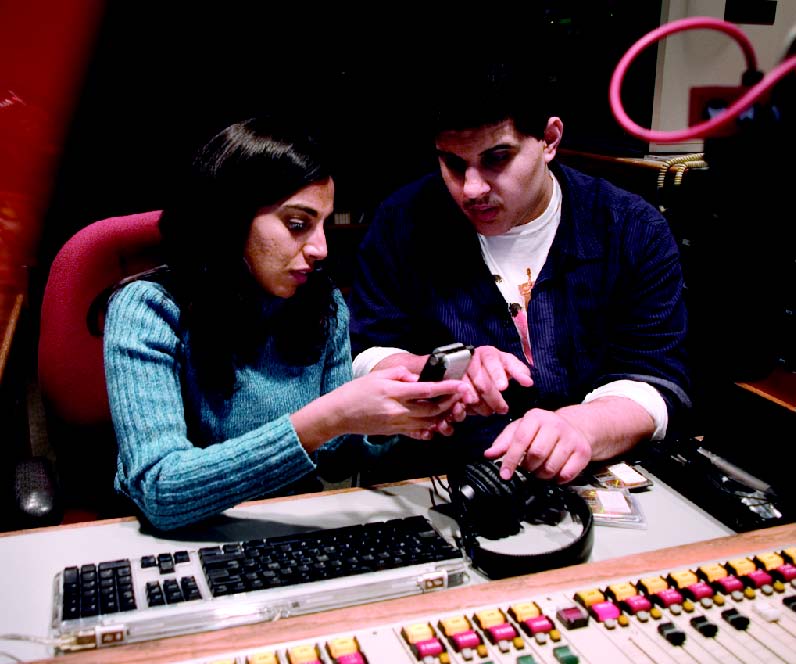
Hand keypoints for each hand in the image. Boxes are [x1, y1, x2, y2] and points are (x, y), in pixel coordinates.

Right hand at [331, 366, 468, 438]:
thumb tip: (417, 378)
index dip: (446, 388)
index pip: (426, 390)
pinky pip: (417, 432)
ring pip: (427, 423)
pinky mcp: (394, 432)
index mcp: (393, 392)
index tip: (460, 385)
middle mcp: (397, 410)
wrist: (339, 414)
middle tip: (460, 396)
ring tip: (452, 408)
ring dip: (443, 417)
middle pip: (431, 410)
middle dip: (449, 404)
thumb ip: (399, 374)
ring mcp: (396, 423)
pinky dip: (430, 429)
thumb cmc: (355, 391)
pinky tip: (437, 424)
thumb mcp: (377, 376)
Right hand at [462, 346, 532, 415]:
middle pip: (482, 383)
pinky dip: (465, 408)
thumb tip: (529, 382)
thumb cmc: (496, 365)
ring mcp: (459, 374)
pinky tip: (473, 411)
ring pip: (469, 393)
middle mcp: (471, 362)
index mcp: (487, 354)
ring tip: (490, 411)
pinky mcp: (452, 387)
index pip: (492, 362)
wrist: (474, 365)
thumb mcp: (509, 364)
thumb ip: (519, 371)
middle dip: (493, 398)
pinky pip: (457, 400)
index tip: (504, 387)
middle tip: (503, 409)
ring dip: (481, 406)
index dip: (497, 375)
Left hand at [483, 408, 592, 483]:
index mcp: (535, 417)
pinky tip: (555, 472)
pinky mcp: (583, 451)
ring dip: (542, 475)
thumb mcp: (520, 429)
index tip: (504, 474)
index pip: (520, 439)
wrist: (575, 427)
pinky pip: (567, 474)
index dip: (511, 459)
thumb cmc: (541, 430)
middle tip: (527, 469)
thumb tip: (488, 455)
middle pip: (537, 454)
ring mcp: (571, 438)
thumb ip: (504, 442)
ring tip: (540, 470)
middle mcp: (555, 424)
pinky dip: (557, 479)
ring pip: (551, 467)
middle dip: (528, 467)